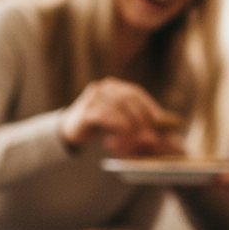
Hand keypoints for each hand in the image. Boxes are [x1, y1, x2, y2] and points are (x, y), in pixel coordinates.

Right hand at [60, 78, 182, 156]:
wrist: (69, 131)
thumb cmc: (97, 125)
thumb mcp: (117, 118)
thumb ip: (133, 118)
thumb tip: (158, 126)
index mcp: (112, 86)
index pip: (135, 92)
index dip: (149, 105)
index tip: (159, 120)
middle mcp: (102, 88)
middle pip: (129, 101)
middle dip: (142, 120)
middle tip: (149, 137)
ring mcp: (93, 98)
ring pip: (120, 111)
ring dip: (131, 129)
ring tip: (134, 143)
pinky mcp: (86, 112)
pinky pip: (108, 119)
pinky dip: (117, 131)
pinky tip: (117, 142)